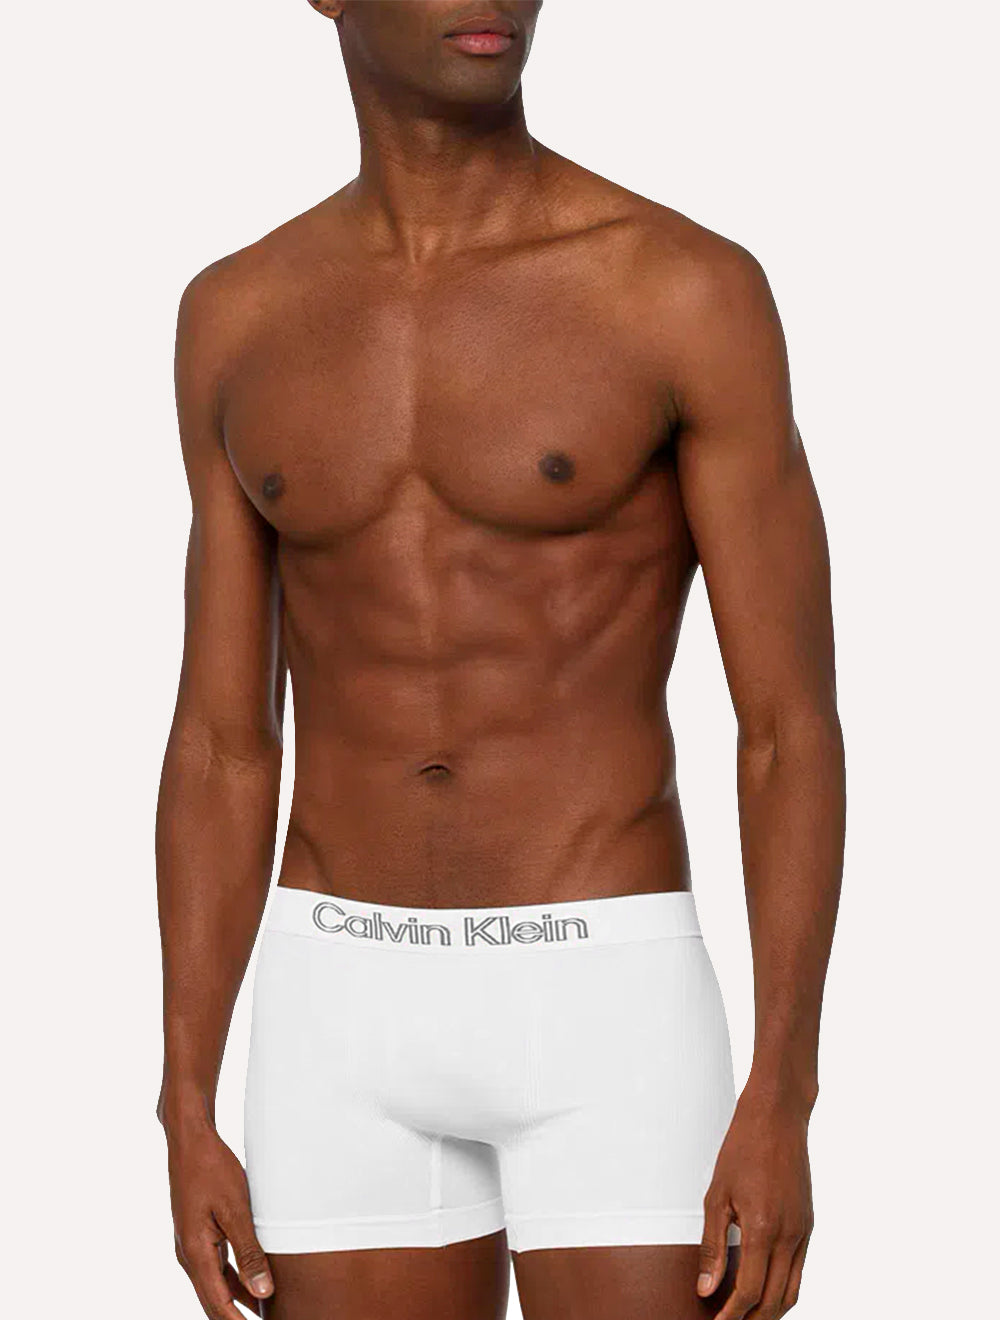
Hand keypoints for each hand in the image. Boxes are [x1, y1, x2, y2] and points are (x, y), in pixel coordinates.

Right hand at [166, 1121, 274, 1318]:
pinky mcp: (199, 1235)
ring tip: (265, 1311)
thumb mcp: (236, 1210)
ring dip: (238, 1300)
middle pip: (214, 1301)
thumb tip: (263, 1292)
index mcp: (195, 1254)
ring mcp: (193, 1245)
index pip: (217, 1305)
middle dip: (236, 1317)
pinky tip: (255, 1283)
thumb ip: (249, 1252)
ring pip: (216, 1285)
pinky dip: (235, 1279)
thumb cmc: (213, 1169)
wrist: (190, 1141)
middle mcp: (190, 1255)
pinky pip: (217, 1267)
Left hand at [697, 1091, 813, 1318]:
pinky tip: (764, 1286)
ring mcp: (804, 1231)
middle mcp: (789, 1236)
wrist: (777, 1117)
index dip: (732, 1316)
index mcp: (763, 1229)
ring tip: (746, 1314)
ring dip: (771, 1310)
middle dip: (752, 1319)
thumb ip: (712, 1246)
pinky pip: (800, 1269)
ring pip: (792, 1290)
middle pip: (774, 1300)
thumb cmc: (743, 1148)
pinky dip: (783, 1287)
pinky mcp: (809, 1224)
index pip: (749, 1292)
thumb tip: (706, 1289)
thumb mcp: (716, 1195)